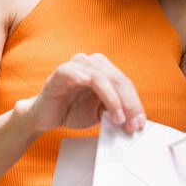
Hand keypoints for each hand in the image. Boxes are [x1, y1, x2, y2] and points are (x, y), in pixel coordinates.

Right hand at [16, 53, 146, 134]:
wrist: (45, 117)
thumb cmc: (71, 110)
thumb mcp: (100, 113)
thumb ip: (116, 111)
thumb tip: (135, 121)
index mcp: (104, 69)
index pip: (125, 84)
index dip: (135, 104)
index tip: (140, 123)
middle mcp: (92, 63)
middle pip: (118, 80)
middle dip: (129, 104)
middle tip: (132, 123)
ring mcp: (77, 65)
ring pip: (103, 77)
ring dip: (114, 100)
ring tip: (119, 119)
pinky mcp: (62, 72)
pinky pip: (79, 74)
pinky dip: (91, 85)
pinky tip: (100, 100)